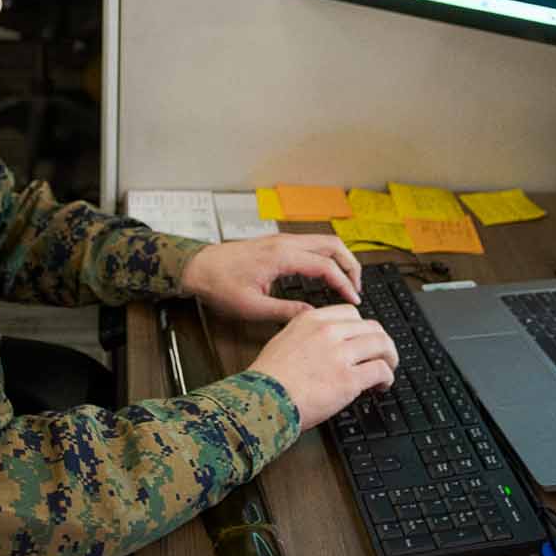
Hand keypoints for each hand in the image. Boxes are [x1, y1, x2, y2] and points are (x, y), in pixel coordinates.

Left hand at [179, 234, 361, 321]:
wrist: (198, 267)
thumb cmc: (219, 285)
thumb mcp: (252, 306)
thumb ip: (286, 311)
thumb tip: (313, 316)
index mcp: (282, 256)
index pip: (326, 266)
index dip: (344, 285)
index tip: (353, 301)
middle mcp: (285, 243)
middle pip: (333, 245)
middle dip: (351, 265)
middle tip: (357, 289)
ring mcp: (282, 240)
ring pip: (324, 241)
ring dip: (340, 259)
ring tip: (347, 282)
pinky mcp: (278, 243)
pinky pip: (312, 244)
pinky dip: (327, 256)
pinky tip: (326, 274)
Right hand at [247, 304, 397, 430]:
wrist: (262, 400)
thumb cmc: (268, 379)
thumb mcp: (284, 341)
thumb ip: (307, 335)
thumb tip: (327, 346)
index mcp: (312, 319)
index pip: (351, 313)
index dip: (363, 328)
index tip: (364, 340)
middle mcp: (328, 332)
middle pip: (372, 326)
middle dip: (382, 342)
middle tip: (383, 355)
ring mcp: (340, 354)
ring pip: (382, 345)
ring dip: (389, 358)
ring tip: (388, 370)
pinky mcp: (349, 379)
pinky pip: (381, 370)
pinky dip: (387, 378)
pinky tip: (382, 386)